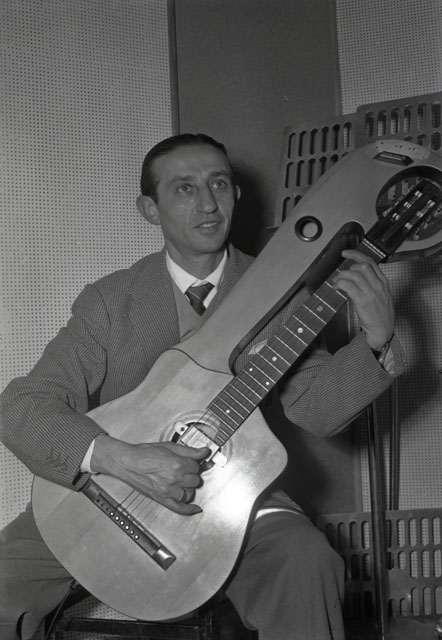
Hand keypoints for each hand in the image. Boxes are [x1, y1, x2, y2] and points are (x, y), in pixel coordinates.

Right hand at [91, 436, 209, 514]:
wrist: (127, 462)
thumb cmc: (144, 454)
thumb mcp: (169, 447)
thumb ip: (189, 450)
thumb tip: (204, 451)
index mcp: (177, 464)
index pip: (196, 466)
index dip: (193, 462)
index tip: (189, 461)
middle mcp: (174, 479)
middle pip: (195, 480)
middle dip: (191, 474)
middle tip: (184, 469)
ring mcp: (168, 491)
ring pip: (189, 493)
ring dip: (188, 487)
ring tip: (182, 480)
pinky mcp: (162, 499)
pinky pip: (179, 508)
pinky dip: (189, 510)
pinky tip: (196, 508)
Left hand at [332, 249, 394, 349]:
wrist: (383, 329)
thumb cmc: (380, 314)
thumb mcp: (381, 294)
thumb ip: (370, 284)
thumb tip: (353, 276)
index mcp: (383, 282)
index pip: (370, 262)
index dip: (356, 255)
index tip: (346, 253)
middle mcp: (378, 285)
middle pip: (363, 266)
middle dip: (348, 267)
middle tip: (340, 274)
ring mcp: (371, 293)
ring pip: (355, 274)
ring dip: (342, 276)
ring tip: (336, 282)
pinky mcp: (363, 301)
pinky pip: (350, 286)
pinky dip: (341, 284)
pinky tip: (337, 287)